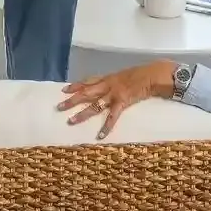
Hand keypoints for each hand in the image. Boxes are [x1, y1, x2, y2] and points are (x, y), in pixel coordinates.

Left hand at [56, 60, 175, 138]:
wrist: (151, 75)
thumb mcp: (122, 75)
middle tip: (59, 107)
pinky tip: (100, 135)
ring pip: (94, 105)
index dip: (75, 85)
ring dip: (82, 114)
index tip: (63, 90)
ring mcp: (113, 94)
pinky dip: (106, 126)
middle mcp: (107, 85)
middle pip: (85, 93)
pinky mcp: (122, 102)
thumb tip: (104, 85)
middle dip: (72, 100)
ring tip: (71, 121)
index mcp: (107, 78)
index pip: (87, 81)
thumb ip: (112, 81)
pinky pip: (112, 116)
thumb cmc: (138, 75)